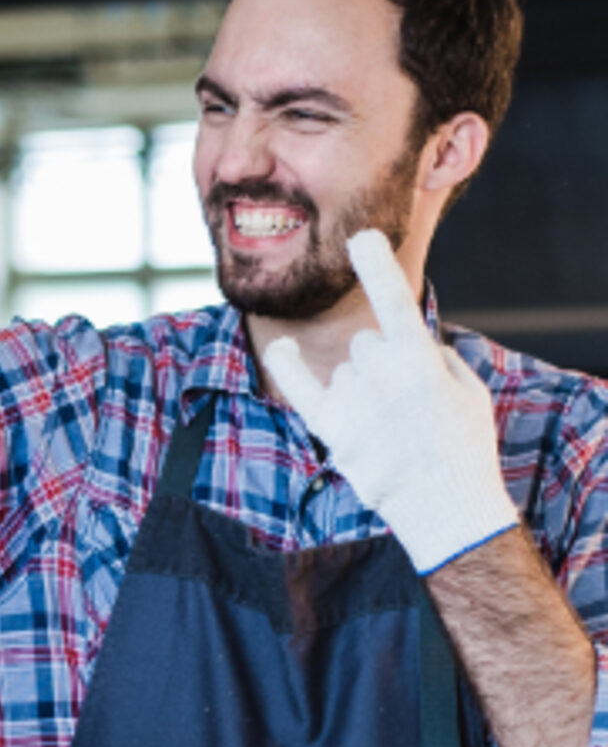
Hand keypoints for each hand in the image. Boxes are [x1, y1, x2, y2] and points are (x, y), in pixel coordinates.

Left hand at [260, 230, 517, 573]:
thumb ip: (432, 355)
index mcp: (421, 362)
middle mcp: (381, 377)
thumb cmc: (462, 445)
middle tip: (406, 403)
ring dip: (361, 386)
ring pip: (345, 368)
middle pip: (367, 343)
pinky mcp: (331, 430)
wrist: (446, 509)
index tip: (361, 237)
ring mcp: (353, 403)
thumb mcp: (467, 390)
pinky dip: (286, 364)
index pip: (395, 303)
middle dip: (383, 362)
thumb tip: (396, 338)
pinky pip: (299, 385)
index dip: (377, 268)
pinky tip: (280, 348)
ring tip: (389, 427)